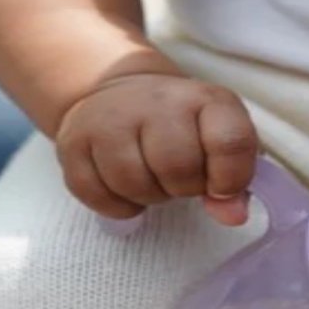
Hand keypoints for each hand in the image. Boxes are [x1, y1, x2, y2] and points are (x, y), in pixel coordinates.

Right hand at [55, 72, 257, 225]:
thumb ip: (234, 176)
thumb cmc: (181, 124)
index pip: (231, 141)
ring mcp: (111, 117)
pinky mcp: (74, 140)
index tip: (219, 187)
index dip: (230, 178)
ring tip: (152, 178)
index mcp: (205, 98)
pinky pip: (97, 196)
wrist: (119, 92)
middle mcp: (159, 100)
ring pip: (134, 183)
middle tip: (179, 178)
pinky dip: (116, 205)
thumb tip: (234, 215)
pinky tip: (124, 186)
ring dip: (148, 196)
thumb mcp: (217, 136)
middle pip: (178, 167)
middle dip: (183, 188)